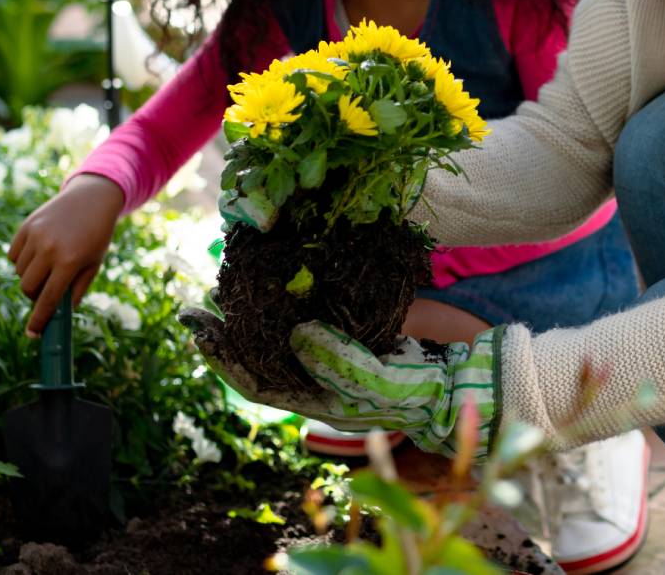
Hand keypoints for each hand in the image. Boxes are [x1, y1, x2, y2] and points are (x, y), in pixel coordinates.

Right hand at [9, 174, 124, 336]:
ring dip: (30, 277)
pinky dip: (21, 261)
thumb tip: (60, 314)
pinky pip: (13, 255)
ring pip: (20, 272)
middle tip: (47, 291)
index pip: (49, 299)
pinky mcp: (25, 226)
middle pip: (27, 288)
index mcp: (70, 261)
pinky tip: (38, 253)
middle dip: (34, 295)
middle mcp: (49, 248)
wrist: (91, 198)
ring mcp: (35, 236)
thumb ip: (77, 290)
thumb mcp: (94, 264)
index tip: (33, 335)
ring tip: (48, 266)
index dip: (39, 320)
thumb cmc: (96, 235)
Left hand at [177, 309, 500, 458]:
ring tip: (226, 283)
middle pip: (262, 354)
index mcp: (319, 397)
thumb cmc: (426, 391)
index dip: (226, 360)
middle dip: (229, 332)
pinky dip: (292, 291)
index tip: (198, 333)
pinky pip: (315, 308)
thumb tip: (297, 335)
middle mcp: (320, 373)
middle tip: (196, 306)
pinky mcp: (355, 322)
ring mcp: (336, 347)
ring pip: (283, 329)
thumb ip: (341, 363)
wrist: (468, 379)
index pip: (259, 382)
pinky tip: (276, 267)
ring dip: (254, 310)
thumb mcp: (384, 383)